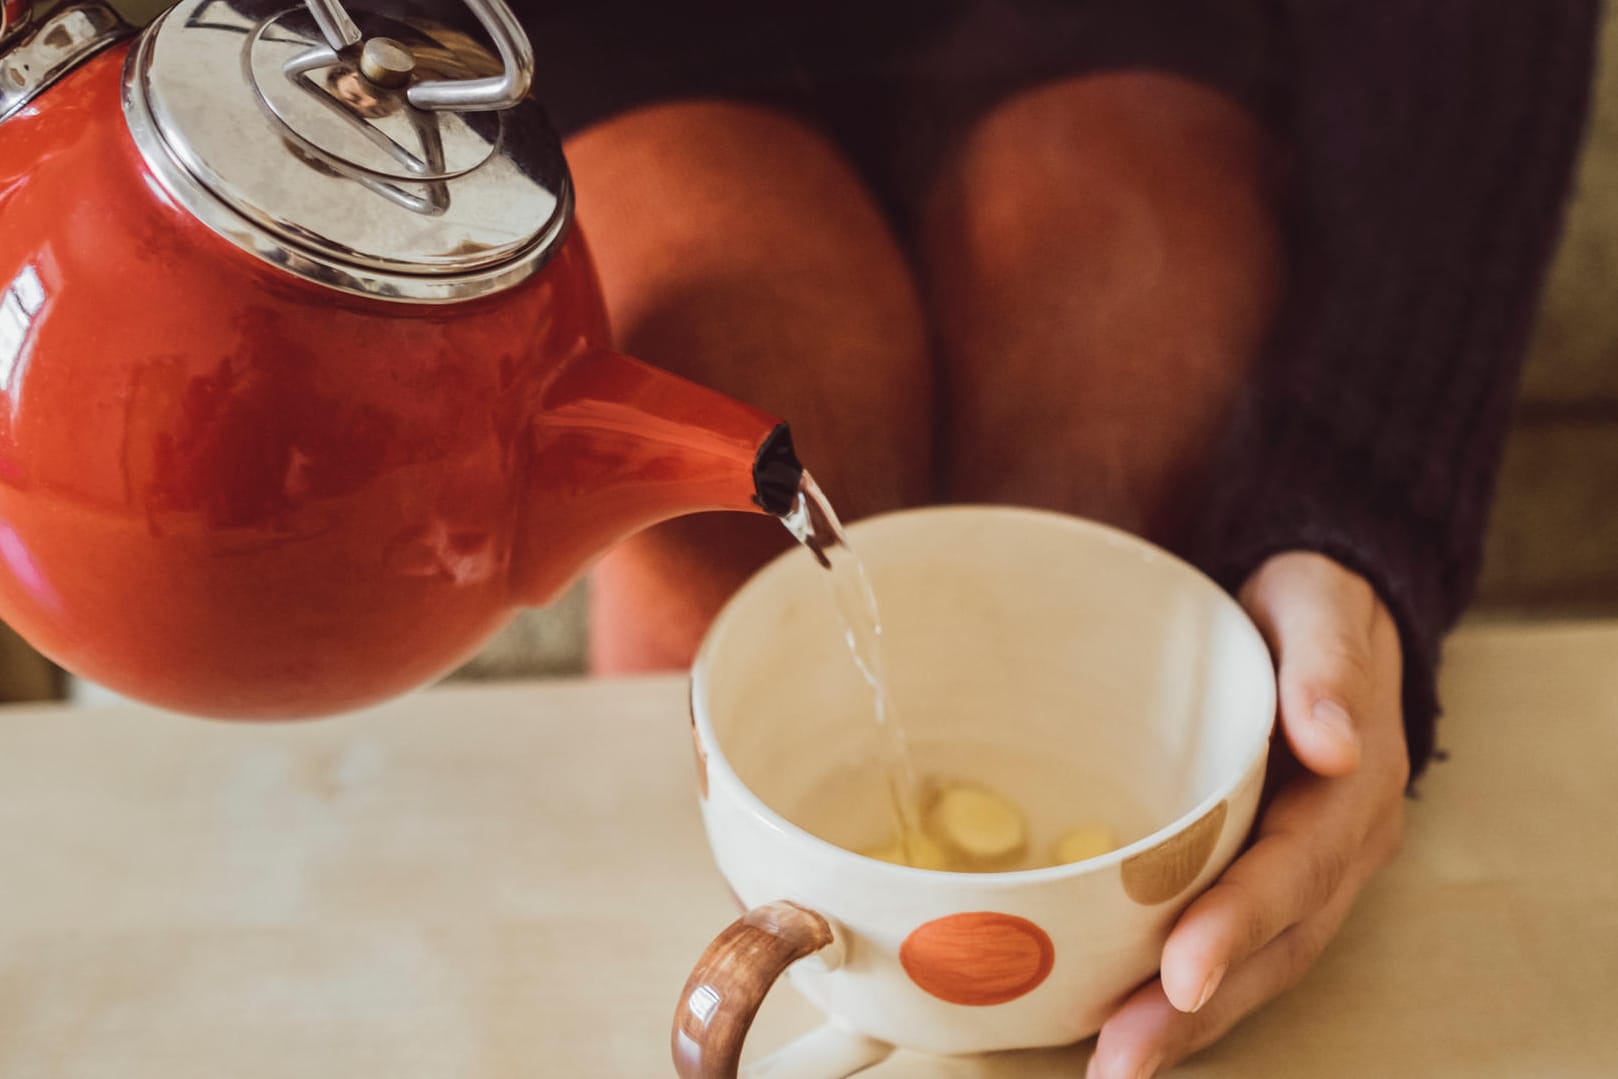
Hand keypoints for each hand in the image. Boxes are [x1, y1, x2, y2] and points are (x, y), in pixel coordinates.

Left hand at [1088, 552, 1409, 1077]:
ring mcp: (1306, 871)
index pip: (1295, 868)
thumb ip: (1327, 667)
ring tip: (1118, 1066)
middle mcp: (1336, 846)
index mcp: (1353, 788)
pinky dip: (1181, 995)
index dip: (1239, 922)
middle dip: (1200, 1009)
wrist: (1318, 618)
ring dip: (1187, 1023)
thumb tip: (1335, 745)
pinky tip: (1121, 1021)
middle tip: (1126, 1057)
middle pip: (1274, 944)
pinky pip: (1232, 946)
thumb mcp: (1319, 609)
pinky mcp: (1262, 874)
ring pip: (1255, 964)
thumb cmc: (1308, 609)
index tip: (1183, 972)